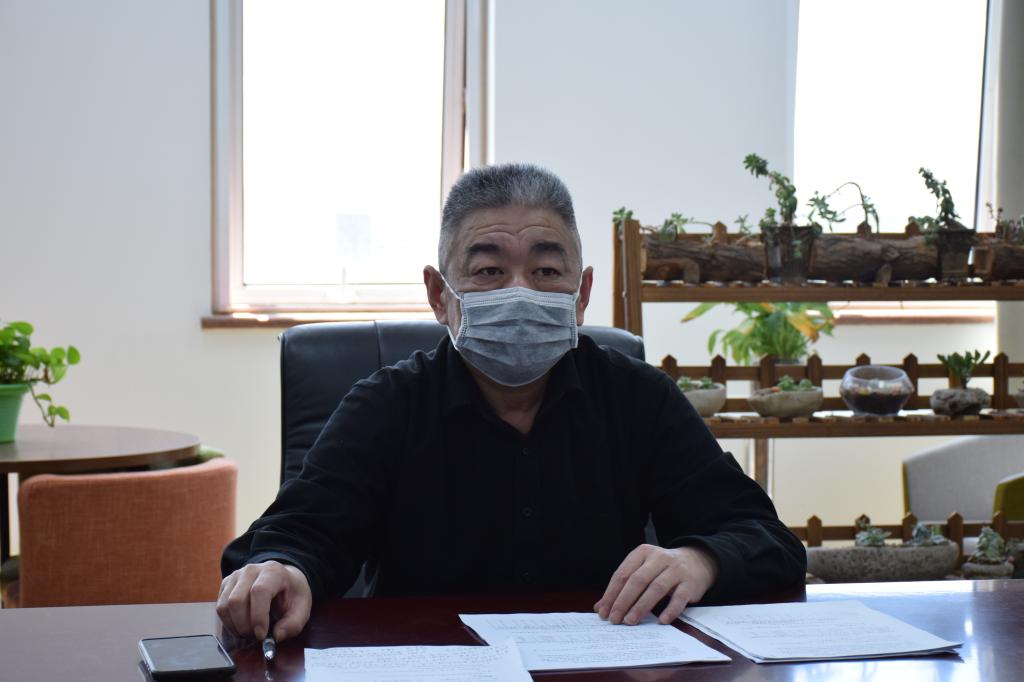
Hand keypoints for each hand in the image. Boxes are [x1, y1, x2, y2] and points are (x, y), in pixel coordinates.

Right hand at [216, 560, 312, 641]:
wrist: (284, 580)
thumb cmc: (292, 594)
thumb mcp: (302, 608)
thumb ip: (293, 624)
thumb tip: (276, 636)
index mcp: (273, 571)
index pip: (259, 591)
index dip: (258, 616)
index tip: (262, 635)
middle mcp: (251, 570)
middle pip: (237, 600)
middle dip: (245, 626)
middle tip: (256, 637)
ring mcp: (236, 576)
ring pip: (225, 606)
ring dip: (235, 626)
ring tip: (250, 632)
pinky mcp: (226, 584)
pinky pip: (220, 608)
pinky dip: (229, 623)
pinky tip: (242, 625)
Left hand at [594, 544, 717, 624]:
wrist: (696, 561)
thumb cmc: (662, 570)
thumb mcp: (642, 571)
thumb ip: (622, 587)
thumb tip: (600, 608)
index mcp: (642, 553)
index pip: (623, 574)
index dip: (611, 594)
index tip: (603, 612)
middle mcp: (659, 558)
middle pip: (637, 580)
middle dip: (623, 601)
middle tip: (614, 619)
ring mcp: (676, 569)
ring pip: (656, 588)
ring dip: (641, 606)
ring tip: (631, 621)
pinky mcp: (690, 583)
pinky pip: (679, 598)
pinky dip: (670, 610)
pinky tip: (661, 621)